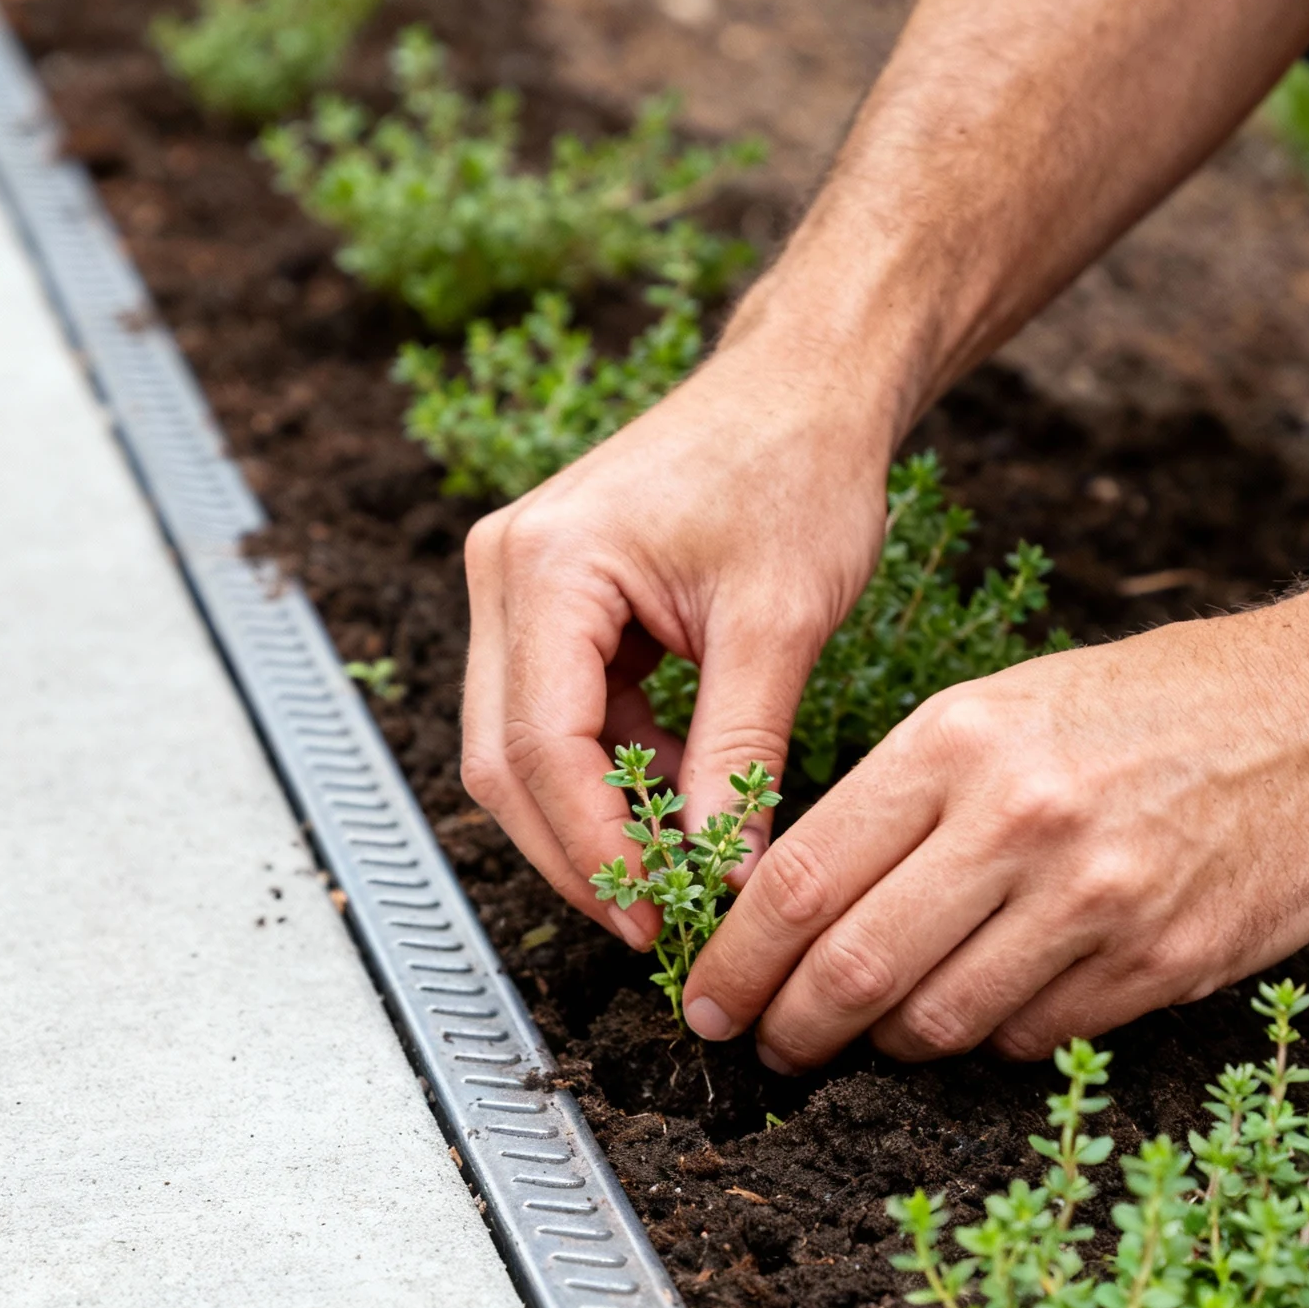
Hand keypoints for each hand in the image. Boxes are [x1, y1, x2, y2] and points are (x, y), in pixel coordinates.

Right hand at [460, 332, 893, 944]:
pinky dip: (612, 773)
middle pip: (504, 760)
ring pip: (521, 749)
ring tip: (677, 868)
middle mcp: (507, 571)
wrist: (803, 387)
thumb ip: (740, 757)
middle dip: (577, 851)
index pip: (540, 747)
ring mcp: (518, 587)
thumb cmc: (797, 471)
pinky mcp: (550, 605)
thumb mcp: (779, 626)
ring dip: (593, 818)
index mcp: (548, 566)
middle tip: (650, 920)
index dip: (591, 848)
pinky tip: (679, 797)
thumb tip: (724, 874)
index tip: (649, 917)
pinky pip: (558, 718)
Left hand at [682, 571, 1308, 1065]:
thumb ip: (902, 796)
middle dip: (787, 1026)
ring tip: (875, 1032)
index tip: (706, 995)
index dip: (736, 958)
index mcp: (959, 742)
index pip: (801, 879)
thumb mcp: (1003, 707)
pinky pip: (1029, 1040)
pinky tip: (987, 1012)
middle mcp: (1017, 820)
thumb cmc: (1151, 706)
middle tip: (766, 1046)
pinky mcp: (1154, 964)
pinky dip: (988, 1042)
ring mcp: (1091, 900)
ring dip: (887, 1044)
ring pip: (935, 1021)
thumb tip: (794, 900)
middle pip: (850, 967)